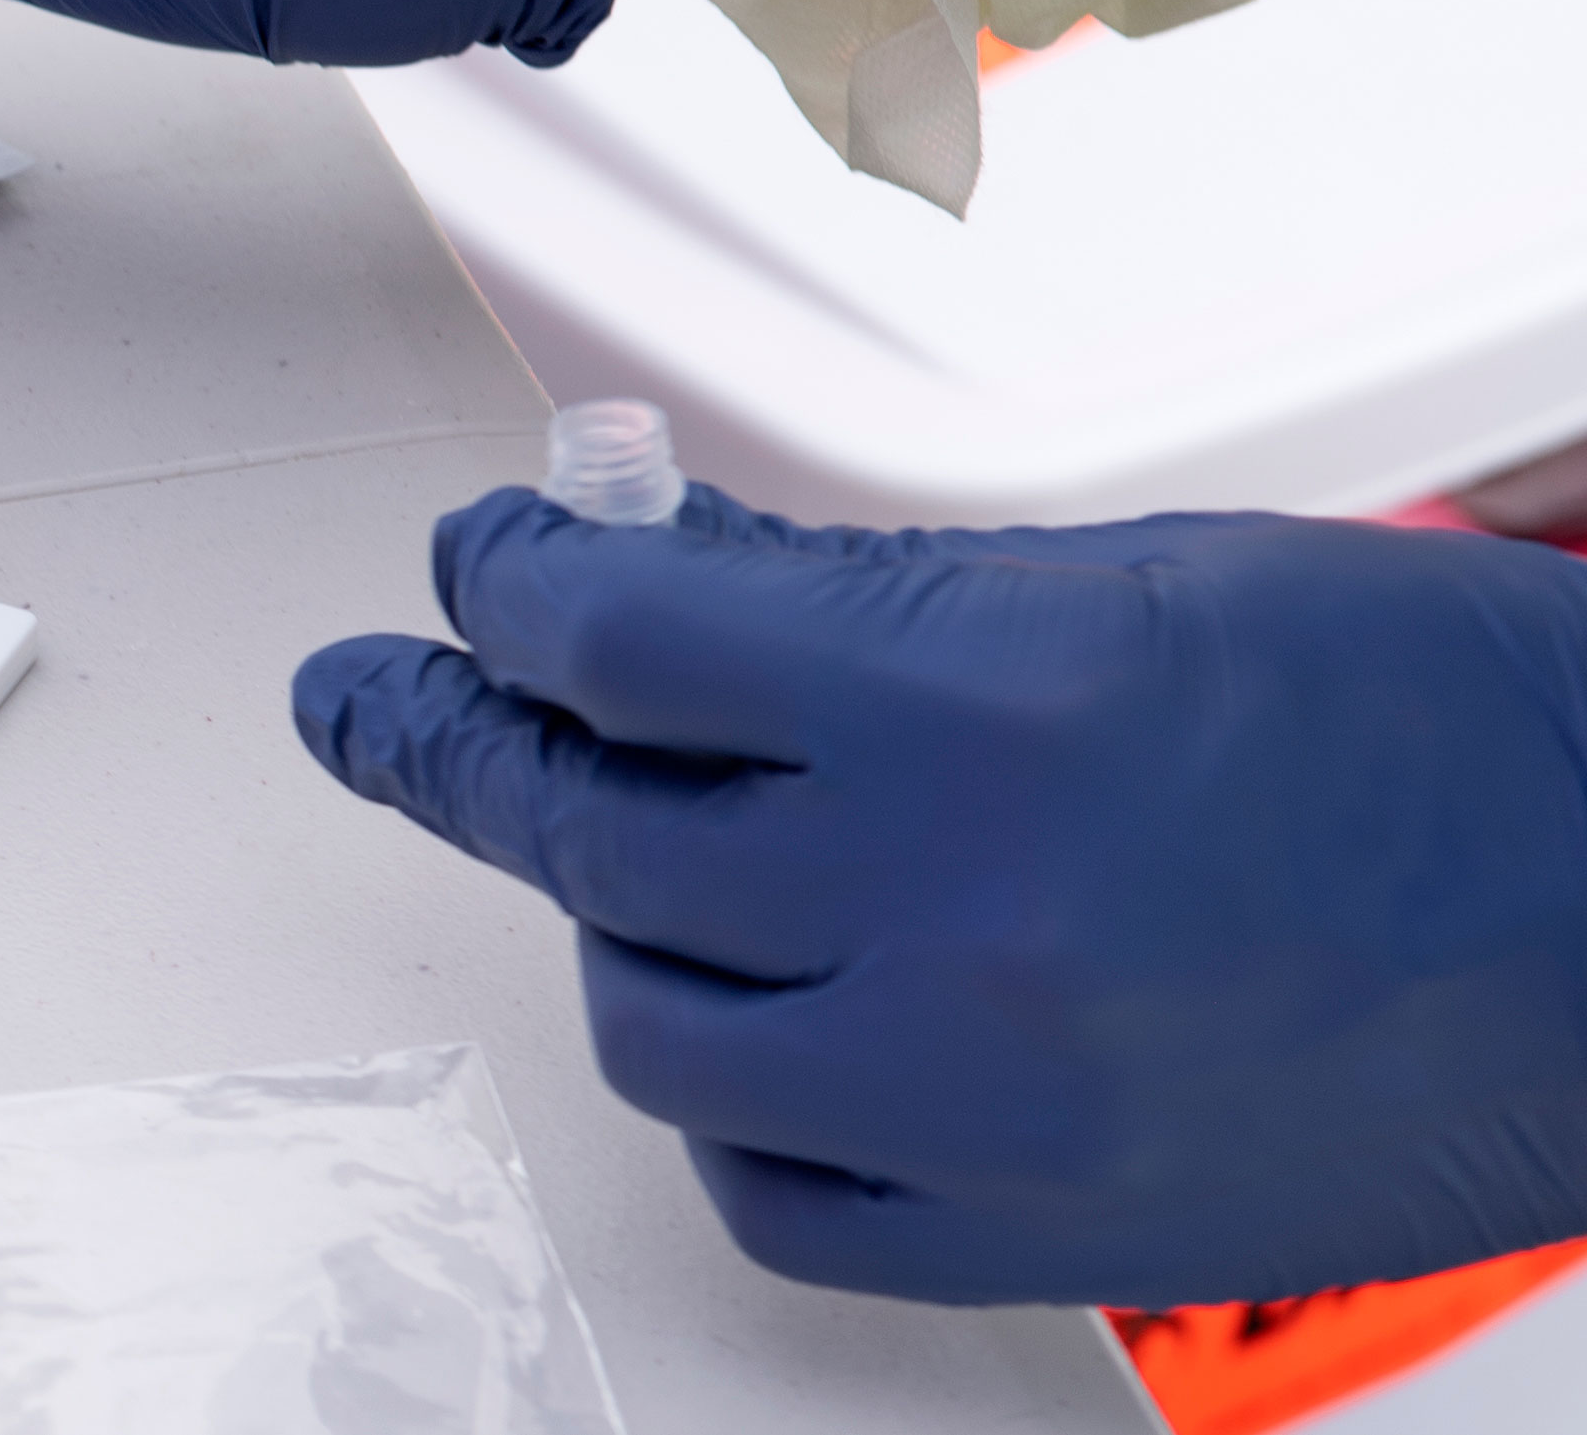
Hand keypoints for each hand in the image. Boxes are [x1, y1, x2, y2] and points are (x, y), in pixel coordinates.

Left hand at [294, 486, 1586, 1307]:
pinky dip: (717, 1101)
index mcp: (975, 703)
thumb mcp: (1113, 580)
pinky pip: (766, 1191)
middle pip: (584, 826)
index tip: (474, 565)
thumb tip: (653, 585)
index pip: (615, 638)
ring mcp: (983, 1096)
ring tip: (609, 854)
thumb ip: (849, 601)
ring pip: (643, 1018)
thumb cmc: (1422, 717)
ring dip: (597, 917)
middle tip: (374, 700)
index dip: (505, 584)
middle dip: (449, 738)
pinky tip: (733, 1023)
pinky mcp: (1032, 1232)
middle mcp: (951, 911)